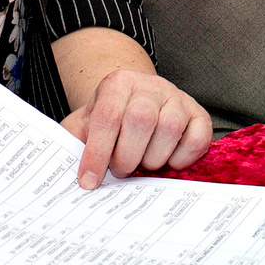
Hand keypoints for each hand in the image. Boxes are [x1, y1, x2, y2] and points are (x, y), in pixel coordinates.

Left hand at [60, 68, 212, 188]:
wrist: (135, 103)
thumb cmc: (108, 121)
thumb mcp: (84, 125)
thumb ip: (72, 142)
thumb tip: (65, 172)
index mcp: (118, 83)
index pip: (107, 117)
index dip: (97, 153)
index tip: (89, 181)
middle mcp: (150, 85)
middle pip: (141, 119)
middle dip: (127, 156)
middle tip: (120, 170)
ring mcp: (177, 98)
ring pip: (170, 128)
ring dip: (153, 159)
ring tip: (142, 165)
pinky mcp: (199, 114)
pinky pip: (197, 139)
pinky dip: (182, 158)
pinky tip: (167, 162)